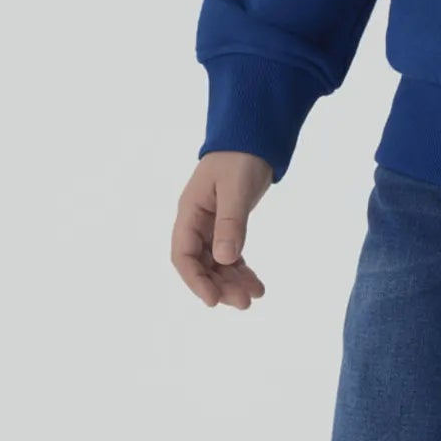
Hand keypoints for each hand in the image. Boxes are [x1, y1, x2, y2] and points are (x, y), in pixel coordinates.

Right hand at [171, 151, 272, 308]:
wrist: (254, 137)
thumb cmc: (240, 157)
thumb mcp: (235, 188)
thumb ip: (230, 222)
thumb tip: (225, 258)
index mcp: (190, 212)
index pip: (184, 254)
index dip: (196, 280)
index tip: (213, 301)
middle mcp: (197, 222)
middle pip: (201, 264)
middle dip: (220, 285)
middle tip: (244, 303)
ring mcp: (212, 225)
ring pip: (217, 264)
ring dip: (232, 282)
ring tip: (255, 296)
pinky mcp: (228, 226)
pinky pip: (231, 255)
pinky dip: (242, 270)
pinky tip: (256, 284)